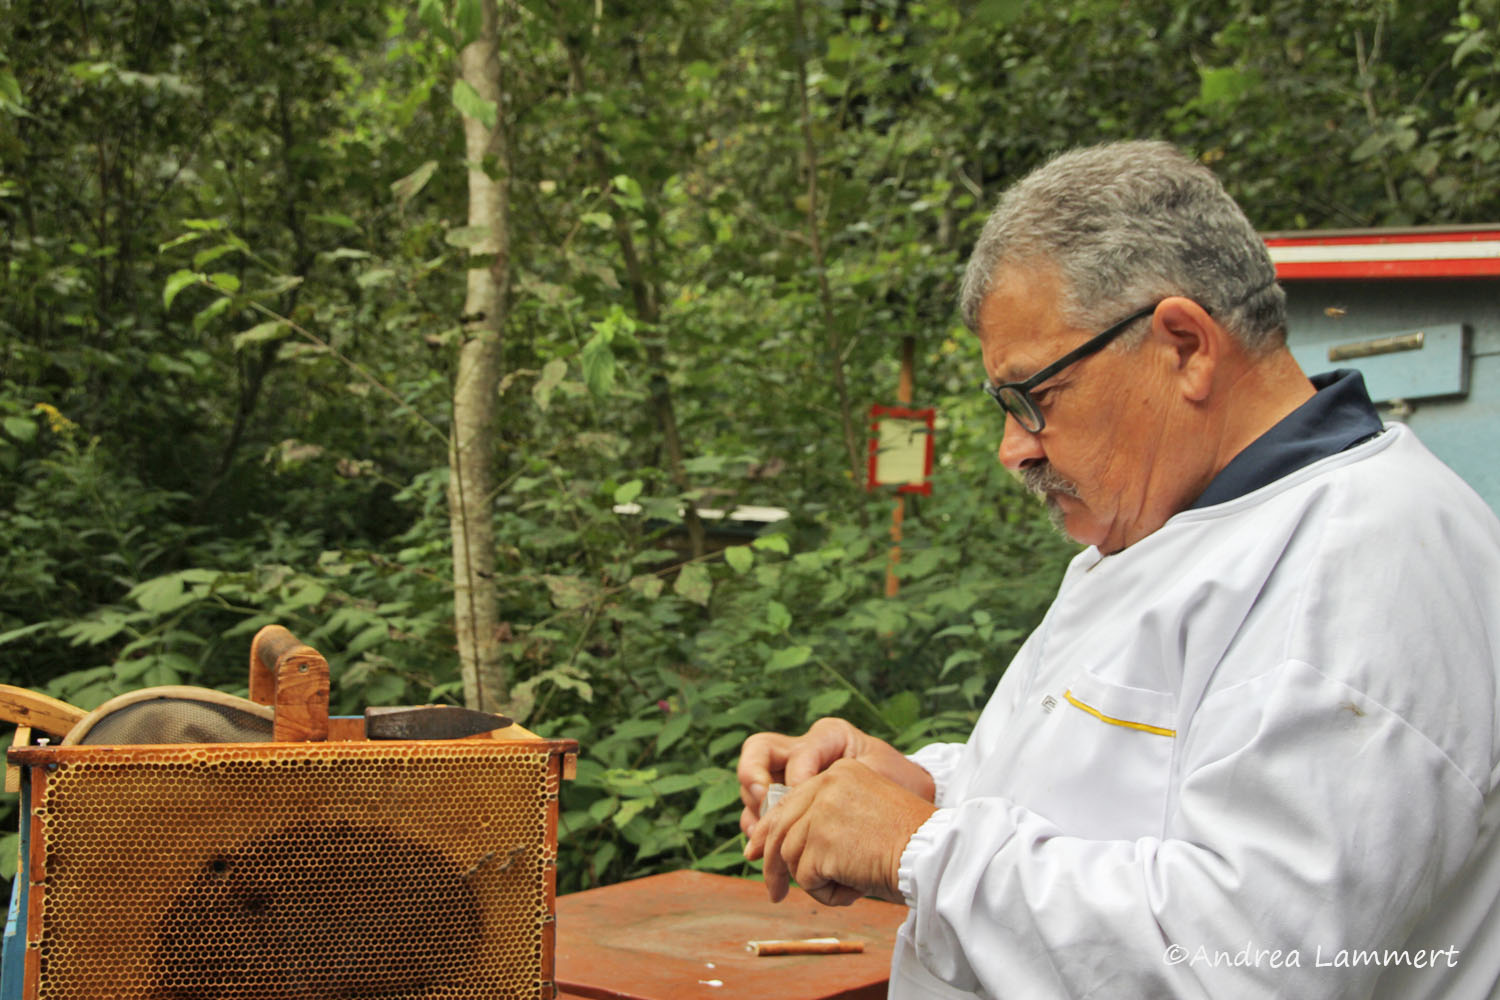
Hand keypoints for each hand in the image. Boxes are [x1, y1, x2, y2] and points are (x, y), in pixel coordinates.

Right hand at [736, 717, 934, 837]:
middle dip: (752, 777)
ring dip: (754, 812)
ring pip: (752, 783)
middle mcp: (805, 749)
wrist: (913, 812)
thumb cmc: (903, 788)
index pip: (798, 755)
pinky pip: (761, 811)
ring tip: (761, 841)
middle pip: (758, 751)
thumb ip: (844, 784)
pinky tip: (768, 853)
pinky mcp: (789, 800)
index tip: (807, 811)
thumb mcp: (882, 777)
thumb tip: (803, 798)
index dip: (797, 783)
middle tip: (762, 805)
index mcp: (830, 736)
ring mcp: (791, 774)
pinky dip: (760, 831)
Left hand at [743, 757, 936, 905]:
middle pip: (779, 827)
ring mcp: (821, 811)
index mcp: (839, 772)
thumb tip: (781, 849)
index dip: (771, 832)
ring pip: (791, 858)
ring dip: (816, 882)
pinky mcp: (820, 841)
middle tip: (773, 892)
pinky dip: (828, 894)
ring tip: (849, 885)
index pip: (790, 802)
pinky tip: (855, 888)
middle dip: (771, 864)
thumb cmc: (909, 843)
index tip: (760, 853)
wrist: (933, 853)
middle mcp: (826, 784)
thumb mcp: (864, 816)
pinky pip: (806, 879)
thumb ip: (825, 819)